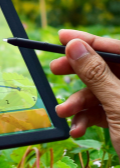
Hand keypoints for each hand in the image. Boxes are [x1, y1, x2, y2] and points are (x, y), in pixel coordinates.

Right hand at [52, 30, 119, 154]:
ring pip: (99, 92)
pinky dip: (86, 120)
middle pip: (105, 68)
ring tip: (63, 113)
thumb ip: (96, 74)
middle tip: (54, 70)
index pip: (115, 48)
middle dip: (78, 73)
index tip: (62, 37)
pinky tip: (78, 130)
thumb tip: (75, 47)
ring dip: (78, 103)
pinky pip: (100, 111)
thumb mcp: (117, 103)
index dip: (88, 42)